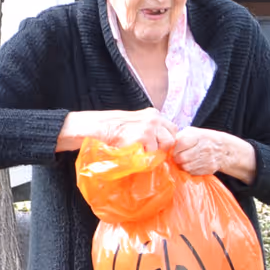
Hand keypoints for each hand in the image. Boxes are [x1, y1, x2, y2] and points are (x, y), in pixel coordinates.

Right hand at [56, 109, 176, 153]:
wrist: (97, 127)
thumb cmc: (113, 127)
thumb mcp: (136, 123)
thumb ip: (150, 130)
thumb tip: (163, 144)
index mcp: (153, 113)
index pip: (172, 129)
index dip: (166, 140)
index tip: (158, 147)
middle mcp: (154, 118)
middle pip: (172, 138)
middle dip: (163, 147)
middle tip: (150, 152)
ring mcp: (150, 127)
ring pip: (164, 146)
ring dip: (154, 152)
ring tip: (140, 151)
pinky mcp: (143, 136)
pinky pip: (152, 152)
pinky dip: (144, 156)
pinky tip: (133, 152)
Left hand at [171, 126, 252, 179]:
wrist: (224, 150)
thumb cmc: (204, 139)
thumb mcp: (193, 132)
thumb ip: (180, 137)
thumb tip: (167, 146)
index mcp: (197, 136)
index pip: (178, 145)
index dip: (173, 149)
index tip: (173, 150)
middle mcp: (202, 148)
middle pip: (180, 158)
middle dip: (176, 159)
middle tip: (177, 157)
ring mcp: (206, 160)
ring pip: (185, 167)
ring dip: (182, 165)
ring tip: (185, 160)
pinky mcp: (208, 169)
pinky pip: (192, 172)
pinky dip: (189, 170)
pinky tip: (192, 164)